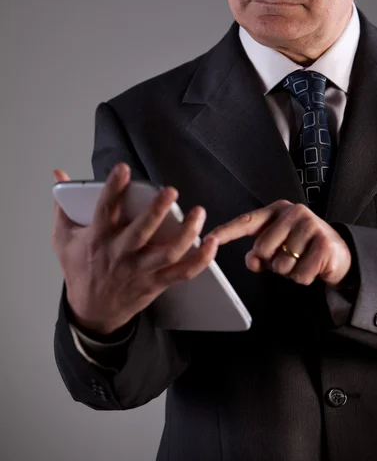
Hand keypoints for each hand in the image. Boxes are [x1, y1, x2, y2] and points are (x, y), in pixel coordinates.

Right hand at [52, 163, 218, 334]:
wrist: (91, 312)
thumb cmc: (80, 269)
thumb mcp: (63, 238)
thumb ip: (62, 205)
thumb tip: (59, 174)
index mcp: (98, 238)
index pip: (104, 209)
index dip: (112, 188)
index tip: (123, 169)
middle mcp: (120, 254)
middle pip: (141, 232)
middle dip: (156, 211)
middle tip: (171, 190)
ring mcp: (140, 270)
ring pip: (167, 253)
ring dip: (187, 234)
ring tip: (199, 212)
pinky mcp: (156, 283)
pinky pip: (182, 273)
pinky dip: (200, 260)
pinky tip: (211, 243)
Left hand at [207, 200, 350, 286]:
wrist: (339, 253)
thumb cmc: (302, 248)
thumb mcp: (277, 248)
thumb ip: (259, 254)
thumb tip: (251, 260)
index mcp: (277, 210)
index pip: (246, 221)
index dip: (225, 232)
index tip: (207, 239)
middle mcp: (293, 212)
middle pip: (262, 248)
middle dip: (272, 261)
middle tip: (289, 256)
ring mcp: (310, 225)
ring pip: (281, 264)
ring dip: (289, 271)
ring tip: (302, 260)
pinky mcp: (324, 243)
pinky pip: (299, 274)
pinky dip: (303, 277)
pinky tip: (313, 266)